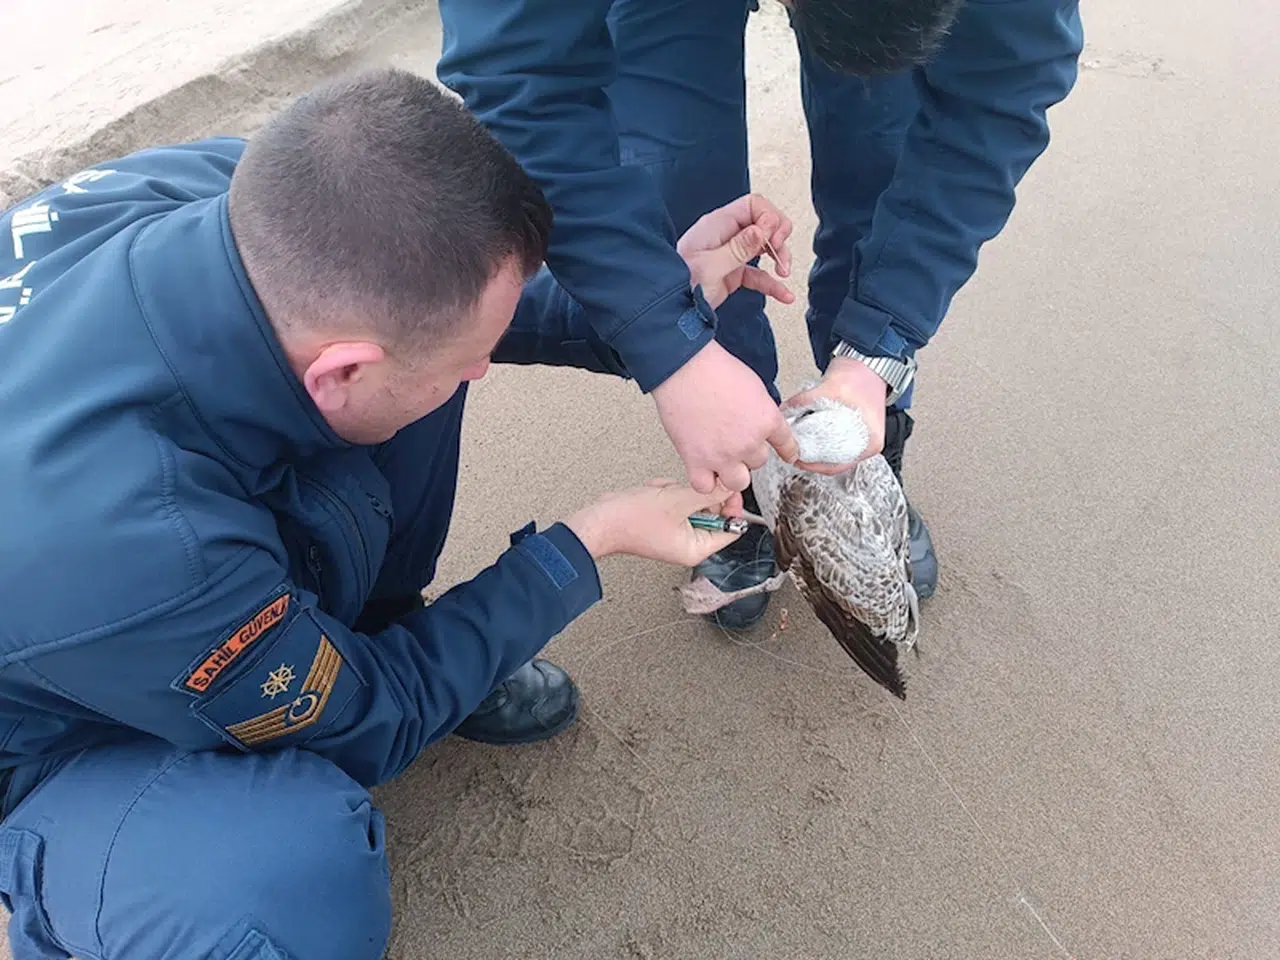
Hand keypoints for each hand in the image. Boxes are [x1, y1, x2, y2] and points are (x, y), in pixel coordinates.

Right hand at [565, 479, 745, 565]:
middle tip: (680, 492)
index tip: (725, 489)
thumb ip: (709, 494)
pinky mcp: (662, 520)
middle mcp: (687, 543)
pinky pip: (675, 500)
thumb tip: (730, 487)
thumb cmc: (630, 521)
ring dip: (676, 492)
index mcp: (696, 548)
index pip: (731, 529)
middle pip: (711, 513)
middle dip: (694, 495)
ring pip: (691, 502)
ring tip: (660, 494)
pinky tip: (652, 494)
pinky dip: (665, 493)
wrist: (599, 520)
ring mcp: (674, 532)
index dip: (730, 506)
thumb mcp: (678, 501)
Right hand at [651, 339, 799, 492]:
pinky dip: (705, 481)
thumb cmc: (713, 369)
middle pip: (758, 463)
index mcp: (766, 420)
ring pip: (737, 481)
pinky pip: (706, 487)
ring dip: (731, 472)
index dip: (787, 451)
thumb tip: (757, 421)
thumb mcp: (753, 386)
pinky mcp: (697, 461)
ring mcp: (723, 455)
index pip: (786, 444)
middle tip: (734, 441)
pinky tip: (702, 470)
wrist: (684, 368)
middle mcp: (748, 442)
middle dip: (747, 453)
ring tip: (721, 460)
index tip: (788, 454)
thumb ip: (760, 410)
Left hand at [676, 192, 794, 309]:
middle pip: (763, 222)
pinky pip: (758, 273)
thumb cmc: (679, 287)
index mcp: (717, 225)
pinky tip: (784, 294)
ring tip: (784, 273)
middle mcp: (725, 235)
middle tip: (780, 254)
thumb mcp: (710, 267)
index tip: (773, 240)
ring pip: (764, 246)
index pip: (754, 205)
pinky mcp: (732, 273)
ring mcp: (730, 254)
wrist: (667, 310)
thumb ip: (738, 248)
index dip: (769, 218)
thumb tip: (762, 230)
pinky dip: (772, 283)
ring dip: (779, 257)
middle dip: (778, 236)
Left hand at [781, 356, 887, 474]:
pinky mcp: (855, 430)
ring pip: (836, 454)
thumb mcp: (828, 389)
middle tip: (795, 454)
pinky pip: (837, 443)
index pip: (838, 465)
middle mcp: (869, 444)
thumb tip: (782, 414)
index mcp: (870, 441)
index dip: (814, 464)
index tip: (797, 459)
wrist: (869, 361)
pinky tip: (810, 438)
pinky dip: (824, 442)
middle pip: (836, 462)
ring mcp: (863, 437)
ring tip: (801, 446)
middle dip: (814, 459)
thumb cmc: (860, 375)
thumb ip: (802, 403)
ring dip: (818, 451)